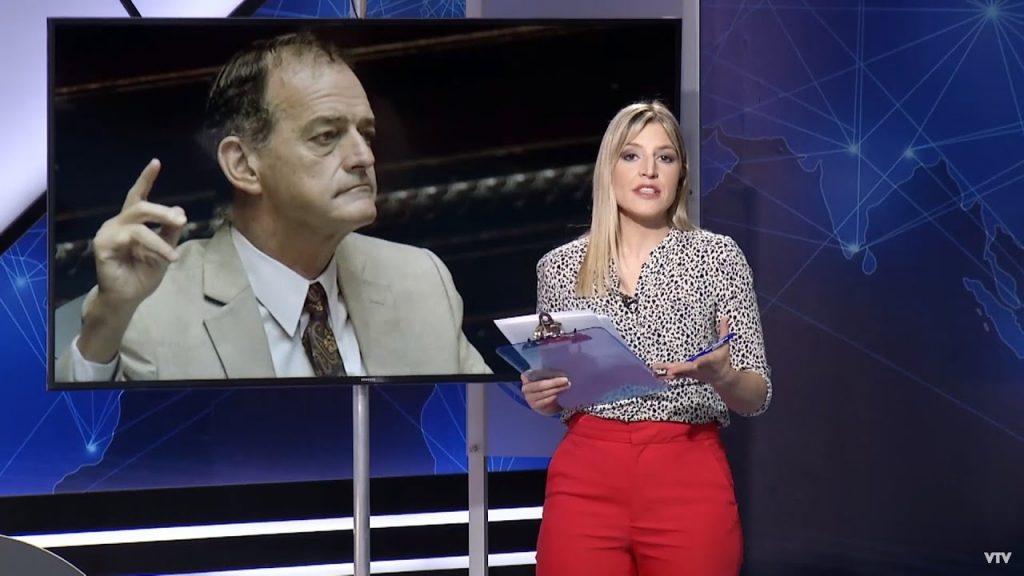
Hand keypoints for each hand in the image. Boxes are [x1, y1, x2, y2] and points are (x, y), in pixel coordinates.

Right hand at [91, 159, 186, 308]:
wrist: (127, 299)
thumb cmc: (143, 274)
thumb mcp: (165, 250)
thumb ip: (170, 231)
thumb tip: (180, 210)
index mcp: (131, 222)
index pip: (138, 196)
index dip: (146, 179)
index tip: (156, 162)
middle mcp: (117, 223)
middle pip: (140, 206)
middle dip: (163, 212)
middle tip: (181, 222)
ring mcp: (108, 233)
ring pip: (139, 223)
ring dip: (161, 237)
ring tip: (173, 254)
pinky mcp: (103, 245)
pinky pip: (133, 238)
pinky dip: (154, 246)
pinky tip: (166, 257)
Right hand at [520, 370, 570, 415]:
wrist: (546, 403)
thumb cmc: (546, 385)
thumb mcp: (546, 377)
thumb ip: (549, 373)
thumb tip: (561, 371)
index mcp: (526, 377)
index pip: (533, 373)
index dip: (545, 372)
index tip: (556, 371)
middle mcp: (525, 387)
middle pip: (541, 384)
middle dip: (554, 382)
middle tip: (566, 380)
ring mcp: (529, 398)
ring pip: (544, 393)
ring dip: (557, 389)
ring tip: (567, 386)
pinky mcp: (535, 406)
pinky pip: (545, 401)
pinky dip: (552, 397)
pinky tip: (558, 395)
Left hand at [652, 317, 736, 390]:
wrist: (722, 378)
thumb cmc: (723, 360)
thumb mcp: (725, 345)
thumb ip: (724, 331)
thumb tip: (725, 317)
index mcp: (709, 361)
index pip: (705, 361)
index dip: (702, 362)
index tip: (698, 362)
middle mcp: (699, 368)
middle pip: (688, 369)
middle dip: (679, 370)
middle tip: (670, 371)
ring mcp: (691, 373)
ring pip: (678, 373)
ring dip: (666, 372)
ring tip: (654, 370)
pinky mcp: (686, 375)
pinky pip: (675, 375)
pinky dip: (665, 375)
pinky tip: (655, 374)